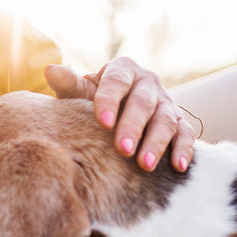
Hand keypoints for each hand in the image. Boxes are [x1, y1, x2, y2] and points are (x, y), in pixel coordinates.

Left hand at [44, 58, 195, 171]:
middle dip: (133, 126)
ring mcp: (166, 102)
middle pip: (143, 103)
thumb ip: (70, 85)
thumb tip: (50, 70)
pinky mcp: (179, 121)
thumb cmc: (92, 102)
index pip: (116, 82)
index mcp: (122, 70)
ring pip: (166, 120)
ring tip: (144, 165)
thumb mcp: (80, 93)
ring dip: (157, 142)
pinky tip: (179, 167)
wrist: (115, 110)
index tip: (102, 122)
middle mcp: (148, 82)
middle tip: (122, 149)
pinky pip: (185, 133)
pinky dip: (184, 149)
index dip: (110, 101)